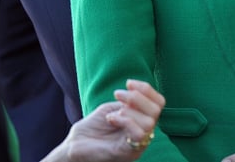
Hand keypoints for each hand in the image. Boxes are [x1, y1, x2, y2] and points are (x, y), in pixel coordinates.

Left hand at [46, 80, 164, 161]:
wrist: (75, 144)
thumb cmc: (92, 127)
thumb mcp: (113, 108)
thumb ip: (128, 102)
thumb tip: (138, 94)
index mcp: (141, 120)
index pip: (159, 102)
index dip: (147, 89)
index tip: (128, 83)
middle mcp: (143, 132)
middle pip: (157, 110)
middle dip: (137, 97)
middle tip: (118, 95)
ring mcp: (138, 144)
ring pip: (150, 121)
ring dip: (130, 110)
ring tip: (113, 112)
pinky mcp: (129, 152)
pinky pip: (139, 134)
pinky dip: (125, 121)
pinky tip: (111, 119)